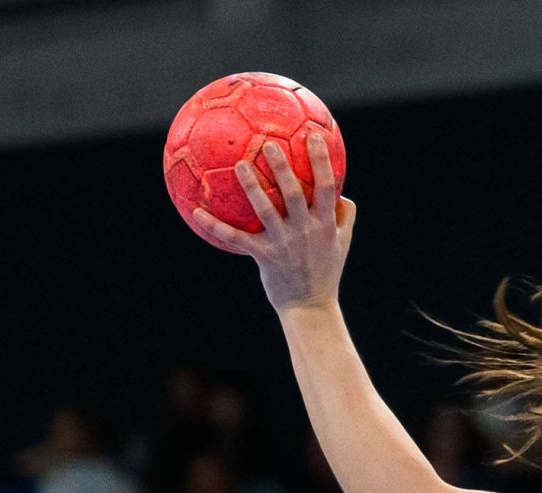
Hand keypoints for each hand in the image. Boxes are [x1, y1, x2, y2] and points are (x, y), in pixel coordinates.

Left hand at [187, 130, 355, 313]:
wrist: (310, 307)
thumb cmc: (326, 272)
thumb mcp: (343, 244)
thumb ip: (345, 217)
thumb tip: (343, 194)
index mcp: (325, 224)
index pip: (326, 186)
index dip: (320, 160)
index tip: (312, 136)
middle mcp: (306, 230)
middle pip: (295, 193)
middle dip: (283, 167)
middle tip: (269, 142)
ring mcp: (284, 243)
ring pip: (266, 210)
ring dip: (252, 186)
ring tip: (240, 165)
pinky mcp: (264, 256)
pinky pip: (236, 237)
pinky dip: (215, 226)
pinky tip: (197, 213)